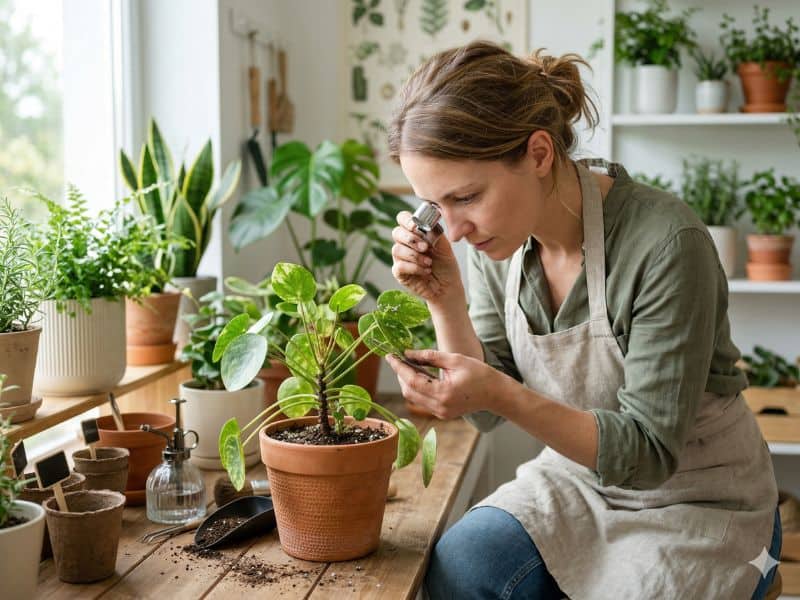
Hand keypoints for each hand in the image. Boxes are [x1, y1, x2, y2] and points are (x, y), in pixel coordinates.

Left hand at [385, 348, 512, 419]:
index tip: (390, 355)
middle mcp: (439, 407)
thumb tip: (407, 353)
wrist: (496, 394)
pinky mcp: (442, 414)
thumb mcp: (454, 360)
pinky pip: (422, 401)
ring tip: (406, 364)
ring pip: (413, 397)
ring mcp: (440, 413)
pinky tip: (418, 375)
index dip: (398, 367)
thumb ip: (429, 357)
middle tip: (397, 358)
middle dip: (400, 374)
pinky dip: (416, 388)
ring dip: (407, 381)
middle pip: (408, 391)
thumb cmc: (479, 374)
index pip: (411, 380)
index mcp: (443, 393)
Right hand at [391, 211, 462, 303]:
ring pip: (396, 249)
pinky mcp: (399, 273)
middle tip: (426, 247)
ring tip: (429, 263)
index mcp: (415, 233)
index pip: (402, 219)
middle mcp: (405, 244)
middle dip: (411, 239)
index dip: (407, 220)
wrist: (448, 286)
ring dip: (415, 256)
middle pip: (396, 232)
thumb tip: (426, 225)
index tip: (417, 227)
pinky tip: (425, 270)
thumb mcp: (444, 246)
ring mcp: (400, 258)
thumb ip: (435, 234)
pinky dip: (414, 267)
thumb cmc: (445, 265)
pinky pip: (399, 266)